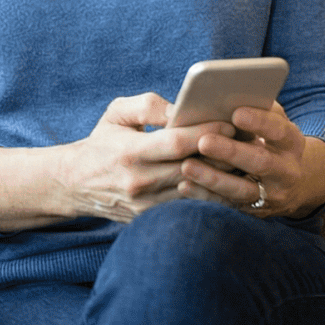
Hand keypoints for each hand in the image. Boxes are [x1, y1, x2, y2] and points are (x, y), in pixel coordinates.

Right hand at [54, 93, 235, 223]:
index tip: (230, 121)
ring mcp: (147, 205)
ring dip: (224, 178)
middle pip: (193, 168)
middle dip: (224, 153)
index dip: (206, 131)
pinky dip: (211, 196)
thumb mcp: (115, 113)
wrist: (75, 183)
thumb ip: (148, 105)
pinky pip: (190, 207)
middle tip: (249, 140)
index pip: (176, 143)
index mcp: (130, 152)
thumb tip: (180, 110)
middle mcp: (139, 181)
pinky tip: (228, 183)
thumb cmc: (101, 142)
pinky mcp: (152, 219)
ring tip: (245, 162)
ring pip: (197, 192)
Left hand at [177, 102, 324, 218]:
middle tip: (204, 141)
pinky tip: (183, 186)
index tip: (236, 113)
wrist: (290, 182)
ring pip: (242, 189)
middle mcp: (286, 170)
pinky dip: (204, 196)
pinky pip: (227, 205)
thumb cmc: (269, 139)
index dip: (259, 122)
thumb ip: (253, 106)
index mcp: (291, 142)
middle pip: (260, 162)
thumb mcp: (271, 121)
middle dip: (231, 152)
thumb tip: (219, 94)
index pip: (279, 130)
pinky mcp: (253, 211)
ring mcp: (271, 194)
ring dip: (213, 178)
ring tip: (186, 166)